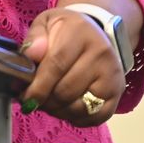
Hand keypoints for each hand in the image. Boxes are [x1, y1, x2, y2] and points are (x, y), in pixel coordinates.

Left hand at [19, 8, 125, 126]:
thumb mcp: (47, 24)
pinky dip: (76, 118)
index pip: (57, 64)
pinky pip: (94, 117)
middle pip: (66, 90)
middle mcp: (101, 53)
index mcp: (80, 32)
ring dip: (58, 111)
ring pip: (79, 107)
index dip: (38, 86)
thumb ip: (35, 38)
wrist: (96, 34)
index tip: (26, 97)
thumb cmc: (66, 31)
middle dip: (45, 100)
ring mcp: (112, 75)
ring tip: (48, 103)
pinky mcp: (117, 93)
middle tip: (34, 100)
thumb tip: (31, 55)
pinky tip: (66, 108)